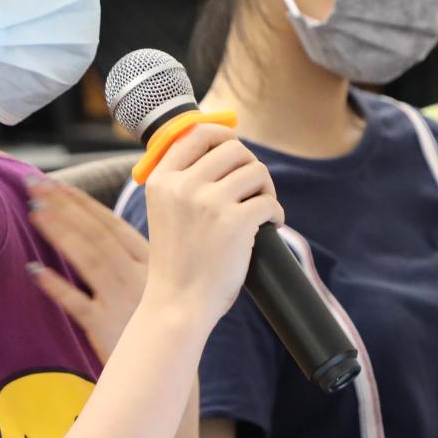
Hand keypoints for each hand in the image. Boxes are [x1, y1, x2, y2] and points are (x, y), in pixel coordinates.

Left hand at [25, 176, 148, 363]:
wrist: (169, 362)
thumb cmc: (160, 318)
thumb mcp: (159, 279)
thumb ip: (133, 254)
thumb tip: (98, 225)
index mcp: (150, 258)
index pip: (110, 222)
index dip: (81, 201)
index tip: (56, 183)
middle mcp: (137, 274)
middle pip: (95, 233)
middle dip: (63, 206)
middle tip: (34, 185)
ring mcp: (122, 298)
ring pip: (87, 259)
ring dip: (59, 233)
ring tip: (33, 212)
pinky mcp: (106, 325)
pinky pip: (76, 302)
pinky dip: (55, 286)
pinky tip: (33, 270)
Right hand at [139, 122, 282, 323]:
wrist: (177, 304)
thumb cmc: (177, 262)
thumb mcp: (165, 211)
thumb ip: (183, 182)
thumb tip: (224, 149)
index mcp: (162, 180)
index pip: (197, 133)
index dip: (223, 136)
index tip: (235, 150)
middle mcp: (183, 185)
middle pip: (234, 149)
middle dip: (250, 167)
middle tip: (253, 190)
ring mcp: (209, 202)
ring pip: (256, 171)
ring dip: (266, 190)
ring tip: (260, 211)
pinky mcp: (236, 222)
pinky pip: (269, 203)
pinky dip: (276, 215)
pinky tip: (269, 229)